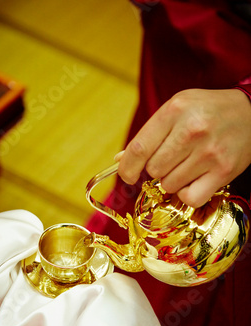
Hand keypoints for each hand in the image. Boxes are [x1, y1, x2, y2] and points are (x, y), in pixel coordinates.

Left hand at [117, 88, 250, 206]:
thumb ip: (149, 134)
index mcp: (175, 110)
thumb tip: (121, 161)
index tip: (127, 176)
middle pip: (154, 170)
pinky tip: (196, 179)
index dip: (127, 168)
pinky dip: (188, 194)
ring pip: (169, 185)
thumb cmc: (208, 111)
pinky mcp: (223, 171)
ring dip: (174, 181)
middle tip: (174, 159)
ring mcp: (208, 152)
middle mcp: (192, 130)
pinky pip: (189, 198)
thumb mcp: (177, 109)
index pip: (139, 149)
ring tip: (189, 164)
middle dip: (158, 169)